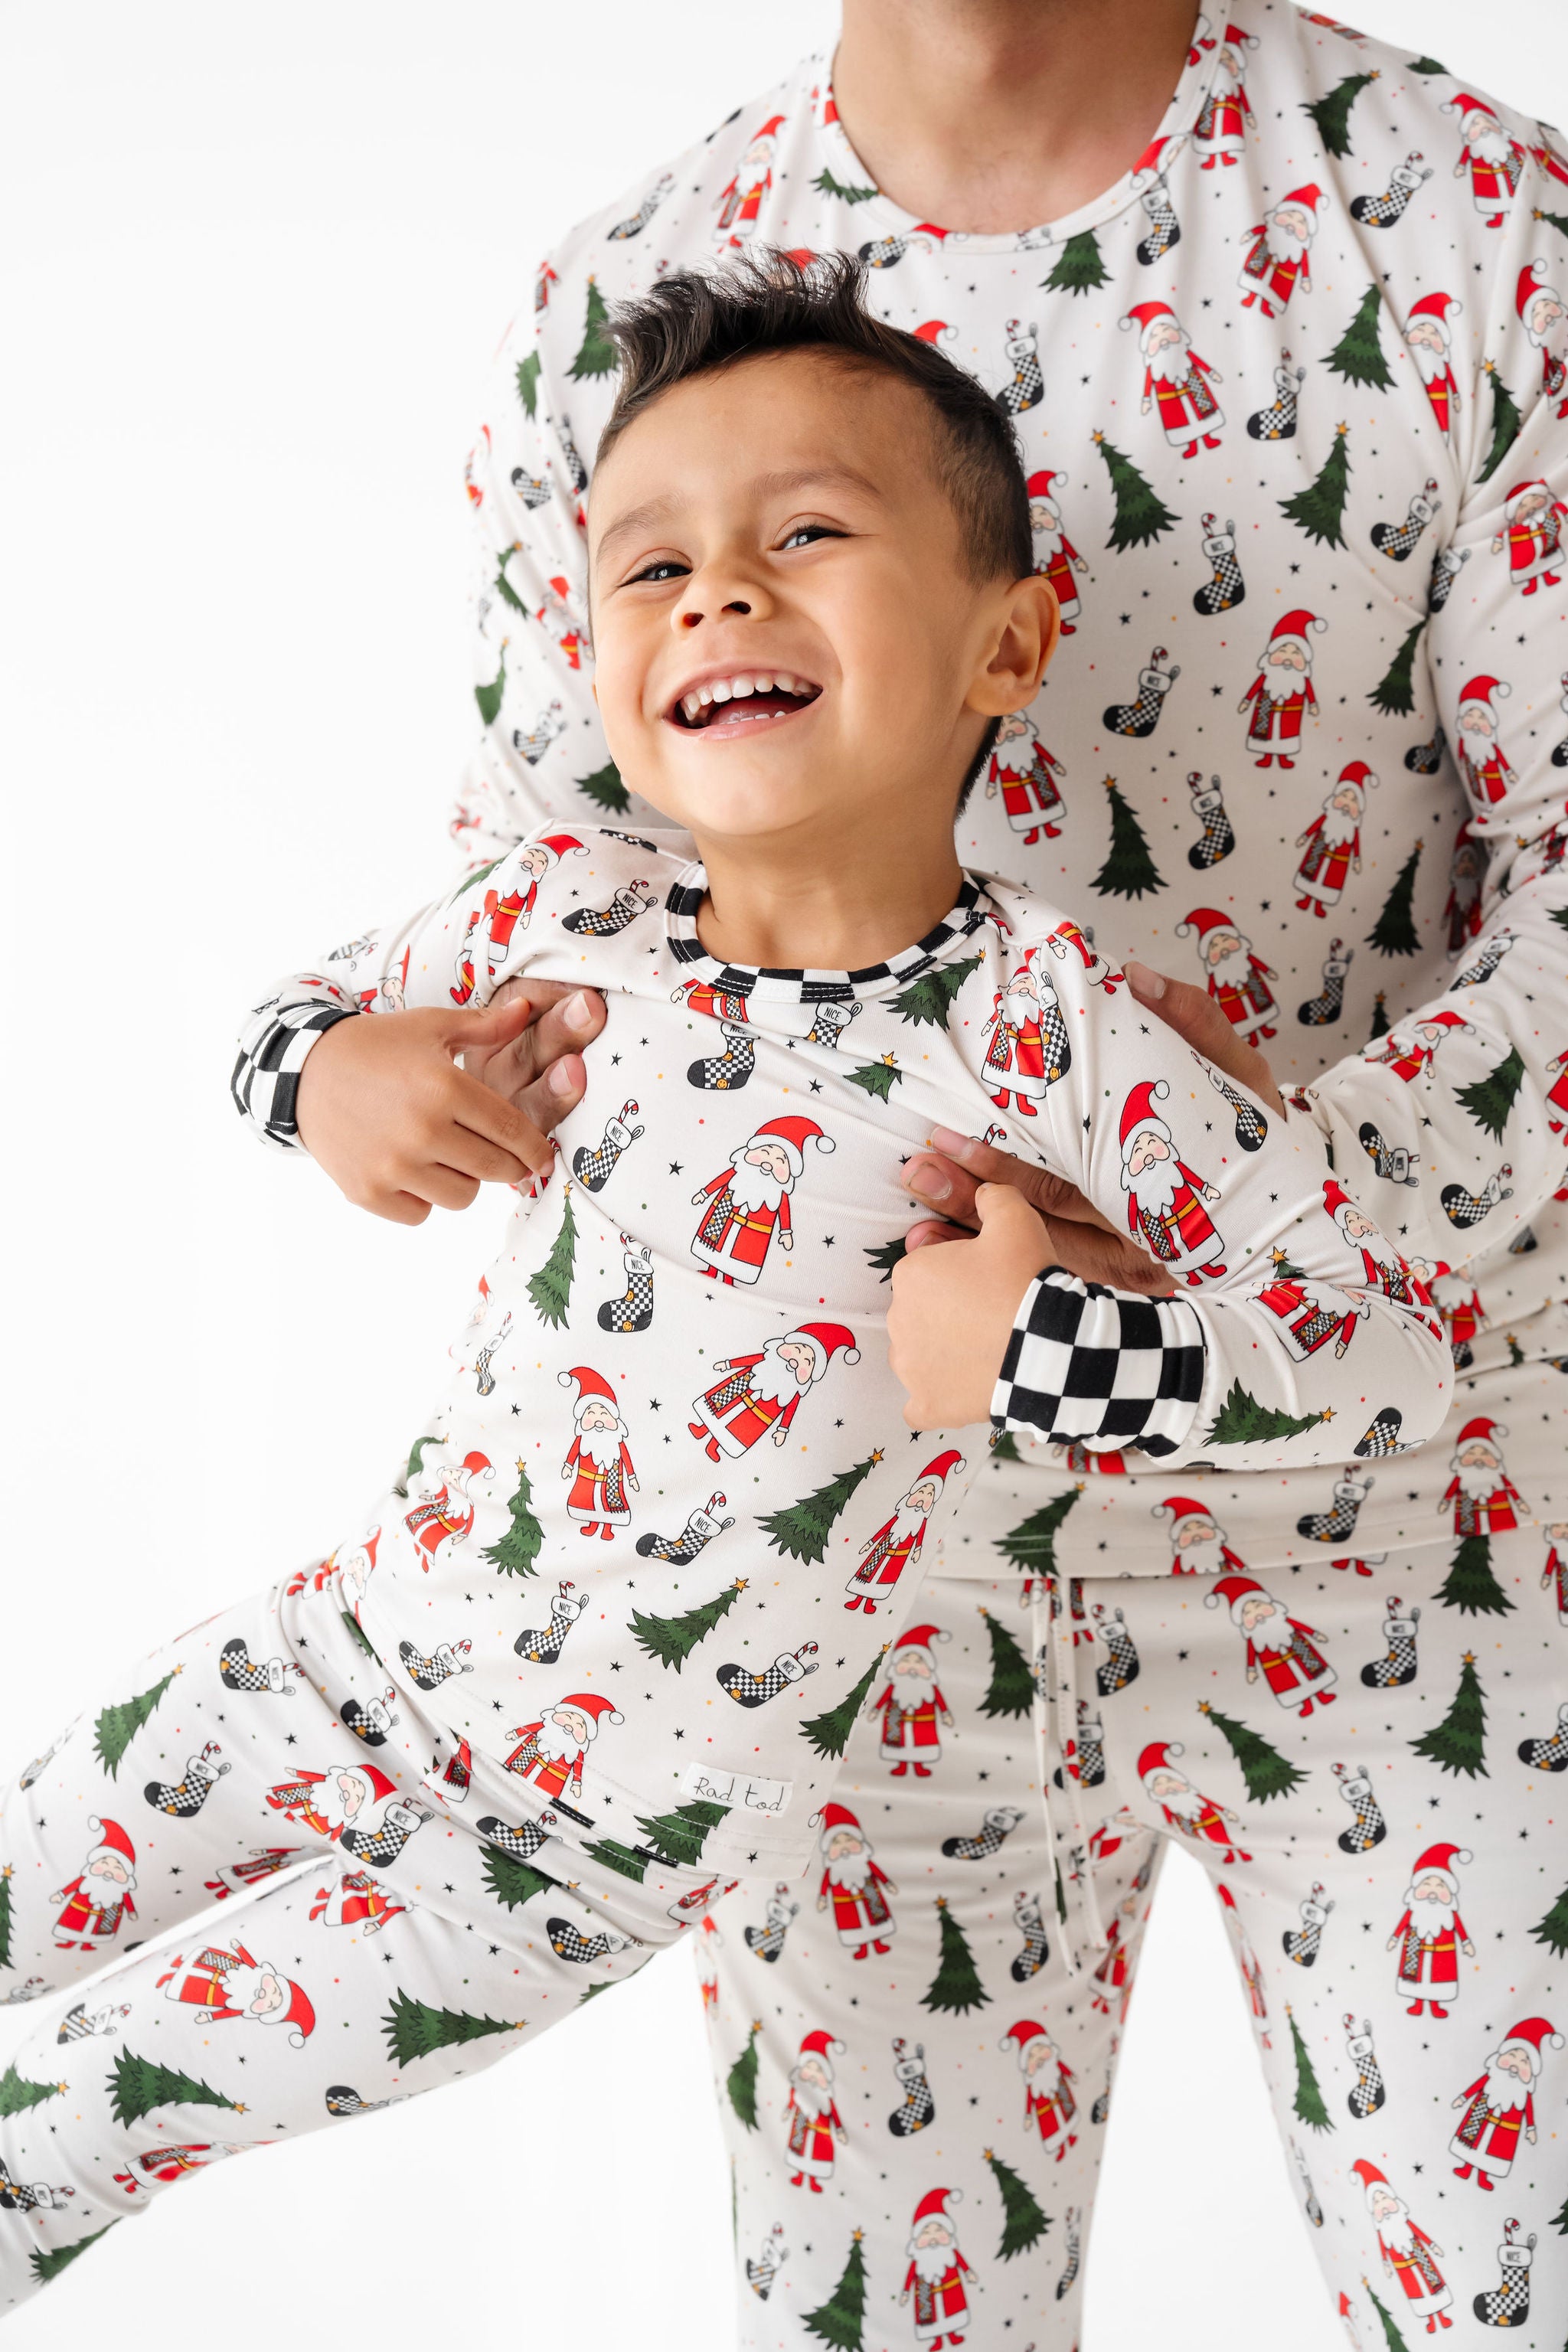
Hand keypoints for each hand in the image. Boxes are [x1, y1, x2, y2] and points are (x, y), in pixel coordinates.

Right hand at [296, 985, 603, 1223]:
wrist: (304, 1072)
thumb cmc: (375, 1046)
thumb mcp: (430, 1027)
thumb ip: (485, 1027)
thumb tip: (529, 1010)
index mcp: (444, 1089)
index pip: (510, 1130)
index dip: (533, 1149)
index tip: (542, 1159)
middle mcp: (421, 1131)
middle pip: (494, 1169)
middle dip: (505, 1164)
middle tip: (498, 1156)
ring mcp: (392, 1166)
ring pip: (462, 1196)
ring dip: (463, 1180)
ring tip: (447, 1156)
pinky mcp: (367, 1192)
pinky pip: (421, 1214)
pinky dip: (423, 1199)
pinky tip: (413, 1171)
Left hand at [888, 1183, 1054, 1428]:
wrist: (1049, 1346)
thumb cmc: (1026, 1280)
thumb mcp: (1015, 1218)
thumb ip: (993, 1197)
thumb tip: (984, 1191)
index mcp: (912, 1274)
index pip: (930, 1269)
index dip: (963, 1273)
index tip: (992, 1281)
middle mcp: (899, 1319)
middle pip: (923, 1311)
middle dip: (951, 1312)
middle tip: (994, 1315)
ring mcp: (910, 1367)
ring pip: (920, 1354)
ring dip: (944, 1352)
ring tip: (988, 1350)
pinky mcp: (926, 1405)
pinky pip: (922, 1403)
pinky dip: (938, 1397)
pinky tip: (964, 1389)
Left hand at [901, 959, 1284, 1290]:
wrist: (1302, 1224)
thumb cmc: (1265, 1144)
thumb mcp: (1246, 1080)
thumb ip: (1199, 1027)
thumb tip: (1139, 978)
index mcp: (1164, 1184)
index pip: (1066, 1175)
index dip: (1003, 1159)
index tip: (950, 1134)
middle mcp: (1144, 1241)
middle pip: (1042, 1223)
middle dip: (973, 1198)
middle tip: (919, 1169)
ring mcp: (1130, 1275)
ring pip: (1039, 1261)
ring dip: (974, 1238)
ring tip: (918, 1217)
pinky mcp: (1121, 1294)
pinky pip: (1050, 1288)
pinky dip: (995, 1275)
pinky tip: (949, 1256)